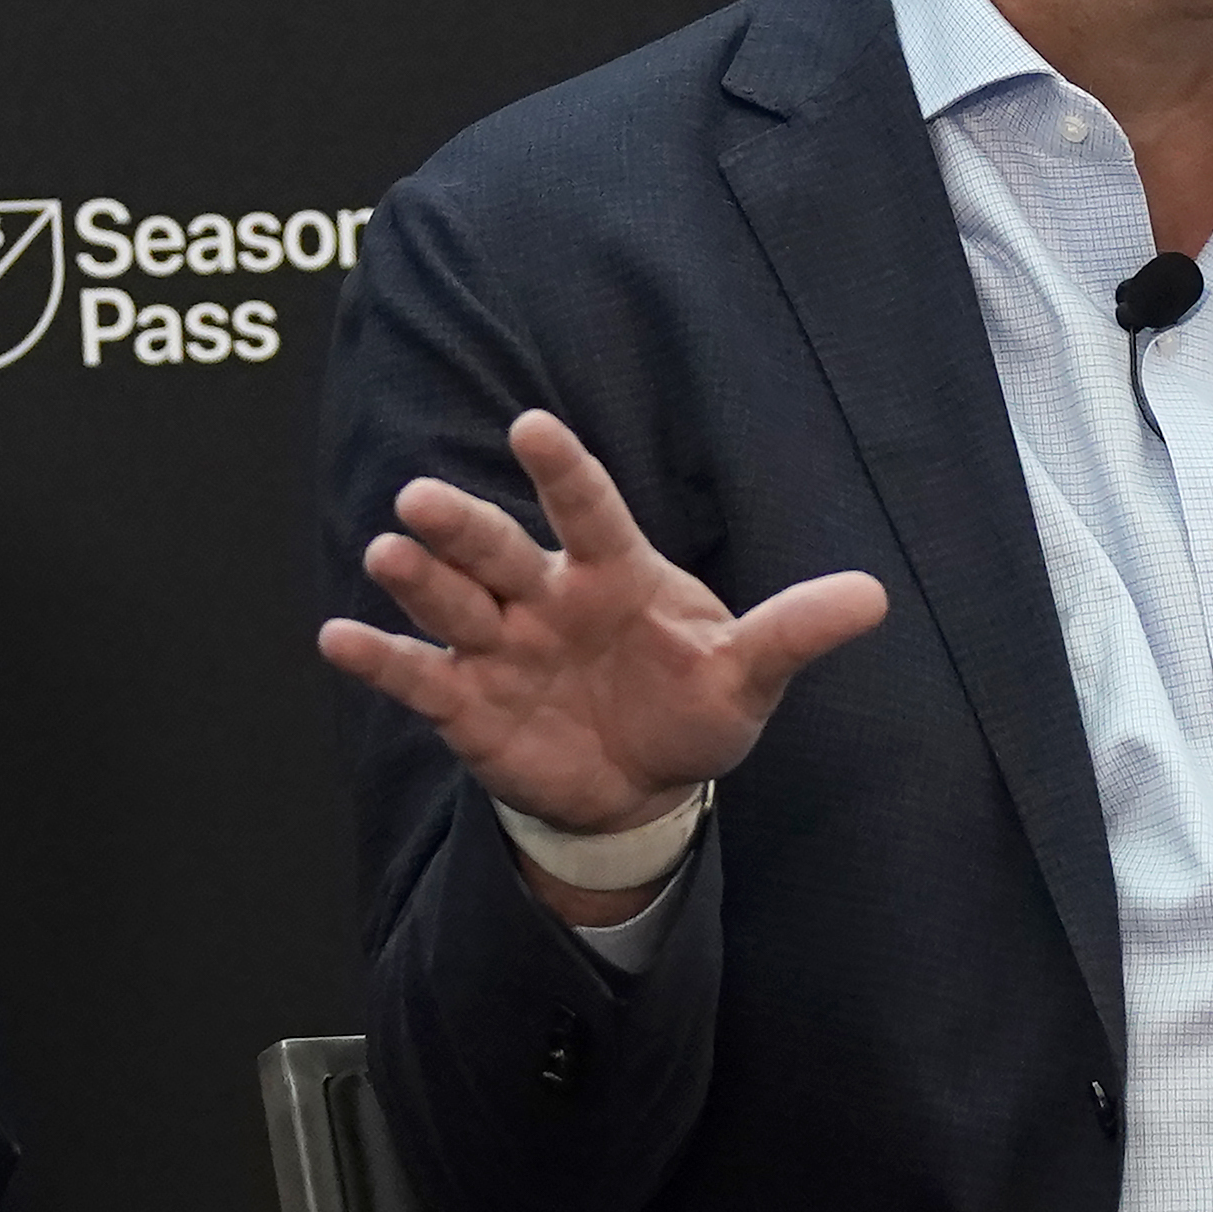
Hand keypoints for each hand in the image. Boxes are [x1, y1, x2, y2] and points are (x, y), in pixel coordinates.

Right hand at [316, 408, 888, 845]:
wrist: (641, 786)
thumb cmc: (691, 706)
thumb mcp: (746, 676)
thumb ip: (793, 633)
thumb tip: (874, 596)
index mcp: (614, 573)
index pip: (588, 510)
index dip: (562, 470)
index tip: (532, 426)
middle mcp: (546, 598)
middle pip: (499, 550)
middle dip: (463, 525)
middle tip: (421, 497)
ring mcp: (501, 648)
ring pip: (451, 602)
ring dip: (418, 578)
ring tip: (387, 552)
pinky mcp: (468, 704)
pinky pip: (418, 677)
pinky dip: (378, 659)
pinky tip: (338, 638)